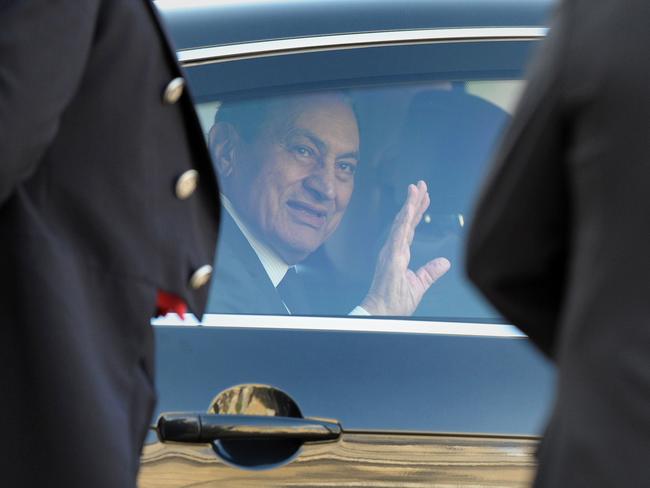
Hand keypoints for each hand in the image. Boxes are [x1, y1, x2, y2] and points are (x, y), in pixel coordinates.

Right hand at [361, 180, 450, 315]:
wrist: (383, 313)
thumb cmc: (394, 302)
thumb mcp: (419, 284)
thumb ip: (431, 272)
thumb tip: (444, 262)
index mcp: (399, 254)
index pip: (410, 228)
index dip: (417, 212)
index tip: (424, 197)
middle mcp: (394, 249)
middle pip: (405, 220)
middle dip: (414, 201)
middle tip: (421, 185)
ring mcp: (391, 251)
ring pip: (401, 223)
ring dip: (409, 205)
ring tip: (416, 189)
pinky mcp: (391, 256)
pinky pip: (399, 234)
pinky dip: (404, 220)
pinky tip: (409, 208)